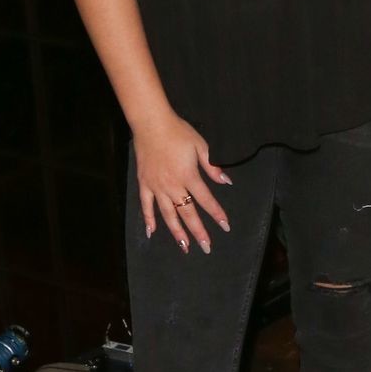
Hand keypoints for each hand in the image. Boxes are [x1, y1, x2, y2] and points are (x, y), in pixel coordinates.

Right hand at [133, 110, 231, 252]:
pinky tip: (152, 232)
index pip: (206, 200)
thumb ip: (212, 166)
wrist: (151, 124)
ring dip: (176, 231)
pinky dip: (149, 219)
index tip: (225, 226)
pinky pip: (146, 206)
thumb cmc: (178, 132)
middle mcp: (173, 186)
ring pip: (168, 214)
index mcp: (188, 176)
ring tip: (184, 246)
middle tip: (206, 247)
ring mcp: (157, 187)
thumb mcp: (201, 146)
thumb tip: (226, 181)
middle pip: (188, 213)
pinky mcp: (144, 184)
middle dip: (198, 231)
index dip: (217, 214)